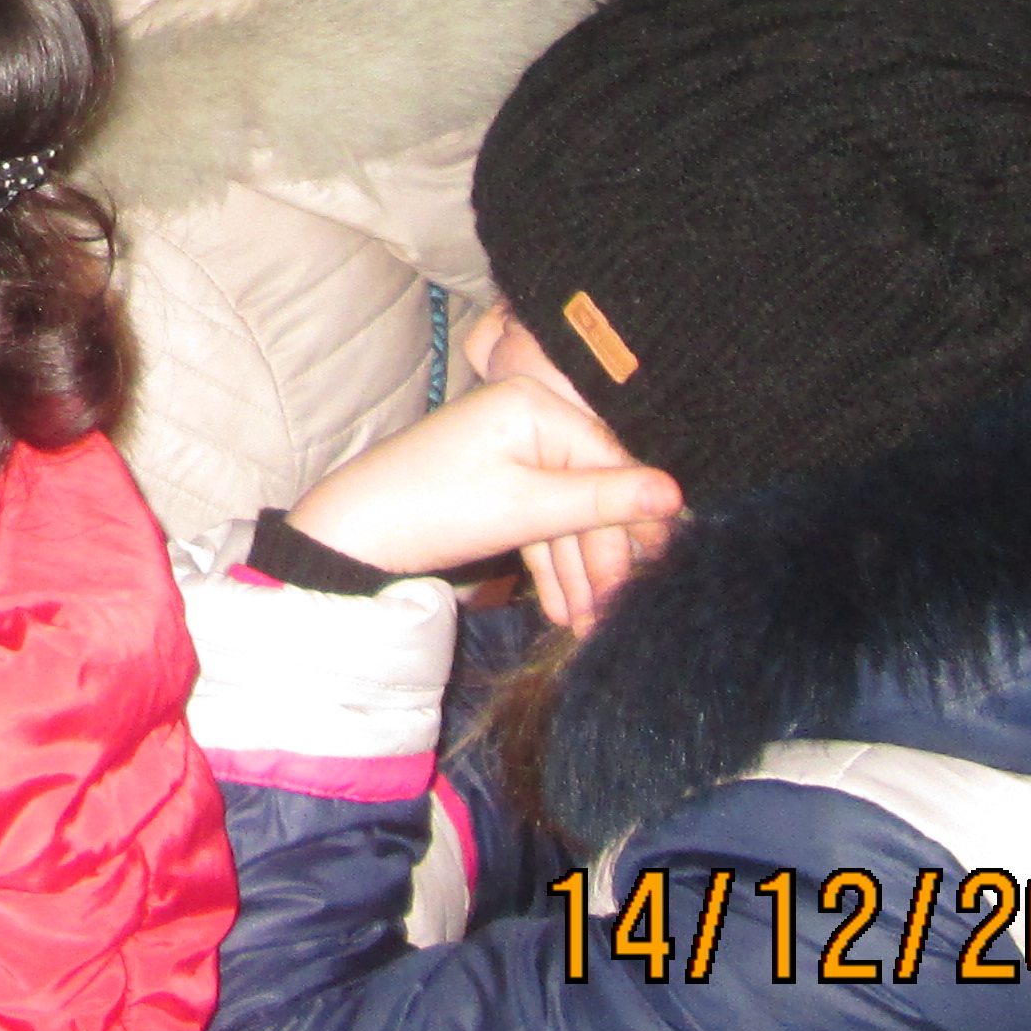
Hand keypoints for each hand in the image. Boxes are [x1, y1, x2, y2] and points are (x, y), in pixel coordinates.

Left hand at [283, 371, 682, 595]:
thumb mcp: (525, 508)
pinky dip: (550, 562)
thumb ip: (601, 500)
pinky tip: (562, 610)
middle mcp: (528, 416)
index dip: (636, 519)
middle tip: (612, 611)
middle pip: (591, 491)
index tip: (658, 566)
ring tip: (585, 627)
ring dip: (578, 571)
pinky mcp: (498, 482)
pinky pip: (539, 520)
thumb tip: (675, 495)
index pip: (611, 462)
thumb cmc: (434, 506)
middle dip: (601, 557)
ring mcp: (511, 449)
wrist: (355, 531)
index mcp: (536, 403)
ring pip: (565, 514)